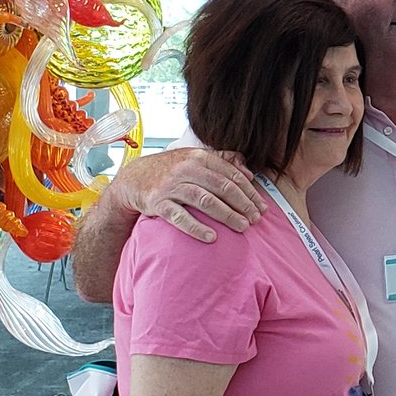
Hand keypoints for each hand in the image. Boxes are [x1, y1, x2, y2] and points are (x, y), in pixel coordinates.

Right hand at [113, 148, 264, 243]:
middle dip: (243, 204)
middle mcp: (186, 169)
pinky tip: (212, 238)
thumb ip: (222, 160)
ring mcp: (171, 186)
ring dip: (227, 215)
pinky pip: (180, 217)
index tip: (261, 206)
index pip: (231, 175)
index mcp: (199, 157)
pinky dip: (197, 228)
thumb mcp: (195, 158)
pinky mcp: (158, 203)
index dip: (249, 192)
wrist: (134, 179)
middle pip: (222, 188)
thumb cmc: (171, 170)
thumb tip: (248, 172)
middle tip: (256, 219)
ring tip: (243, 227)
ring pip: (205, 201)